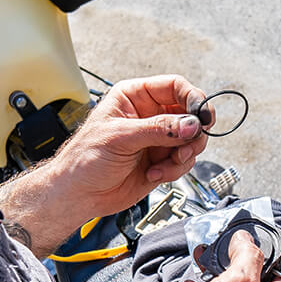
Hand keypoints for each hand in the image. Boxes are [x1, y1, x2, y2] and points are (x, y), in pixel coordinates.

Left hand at [51, 75, 209, 219]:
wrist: (79, 194)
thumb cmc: (85, 159)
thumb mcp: (121, 137)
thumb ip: (158, 129)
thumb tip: (190, 124)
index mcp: (135, 97)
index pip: (175, 87)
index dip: (193, 99)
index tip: (201, 116)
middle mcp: (150, 115)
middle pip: (190, 114)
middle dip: (192, 133)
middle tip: (187, 146)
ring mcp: (158, 139)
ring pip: (192, 140)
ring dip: (183, 155)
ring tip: (165, 165)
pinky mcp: (162, 161)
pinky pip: (185, 161)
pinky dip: (175, 170)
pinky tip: (155, 173)